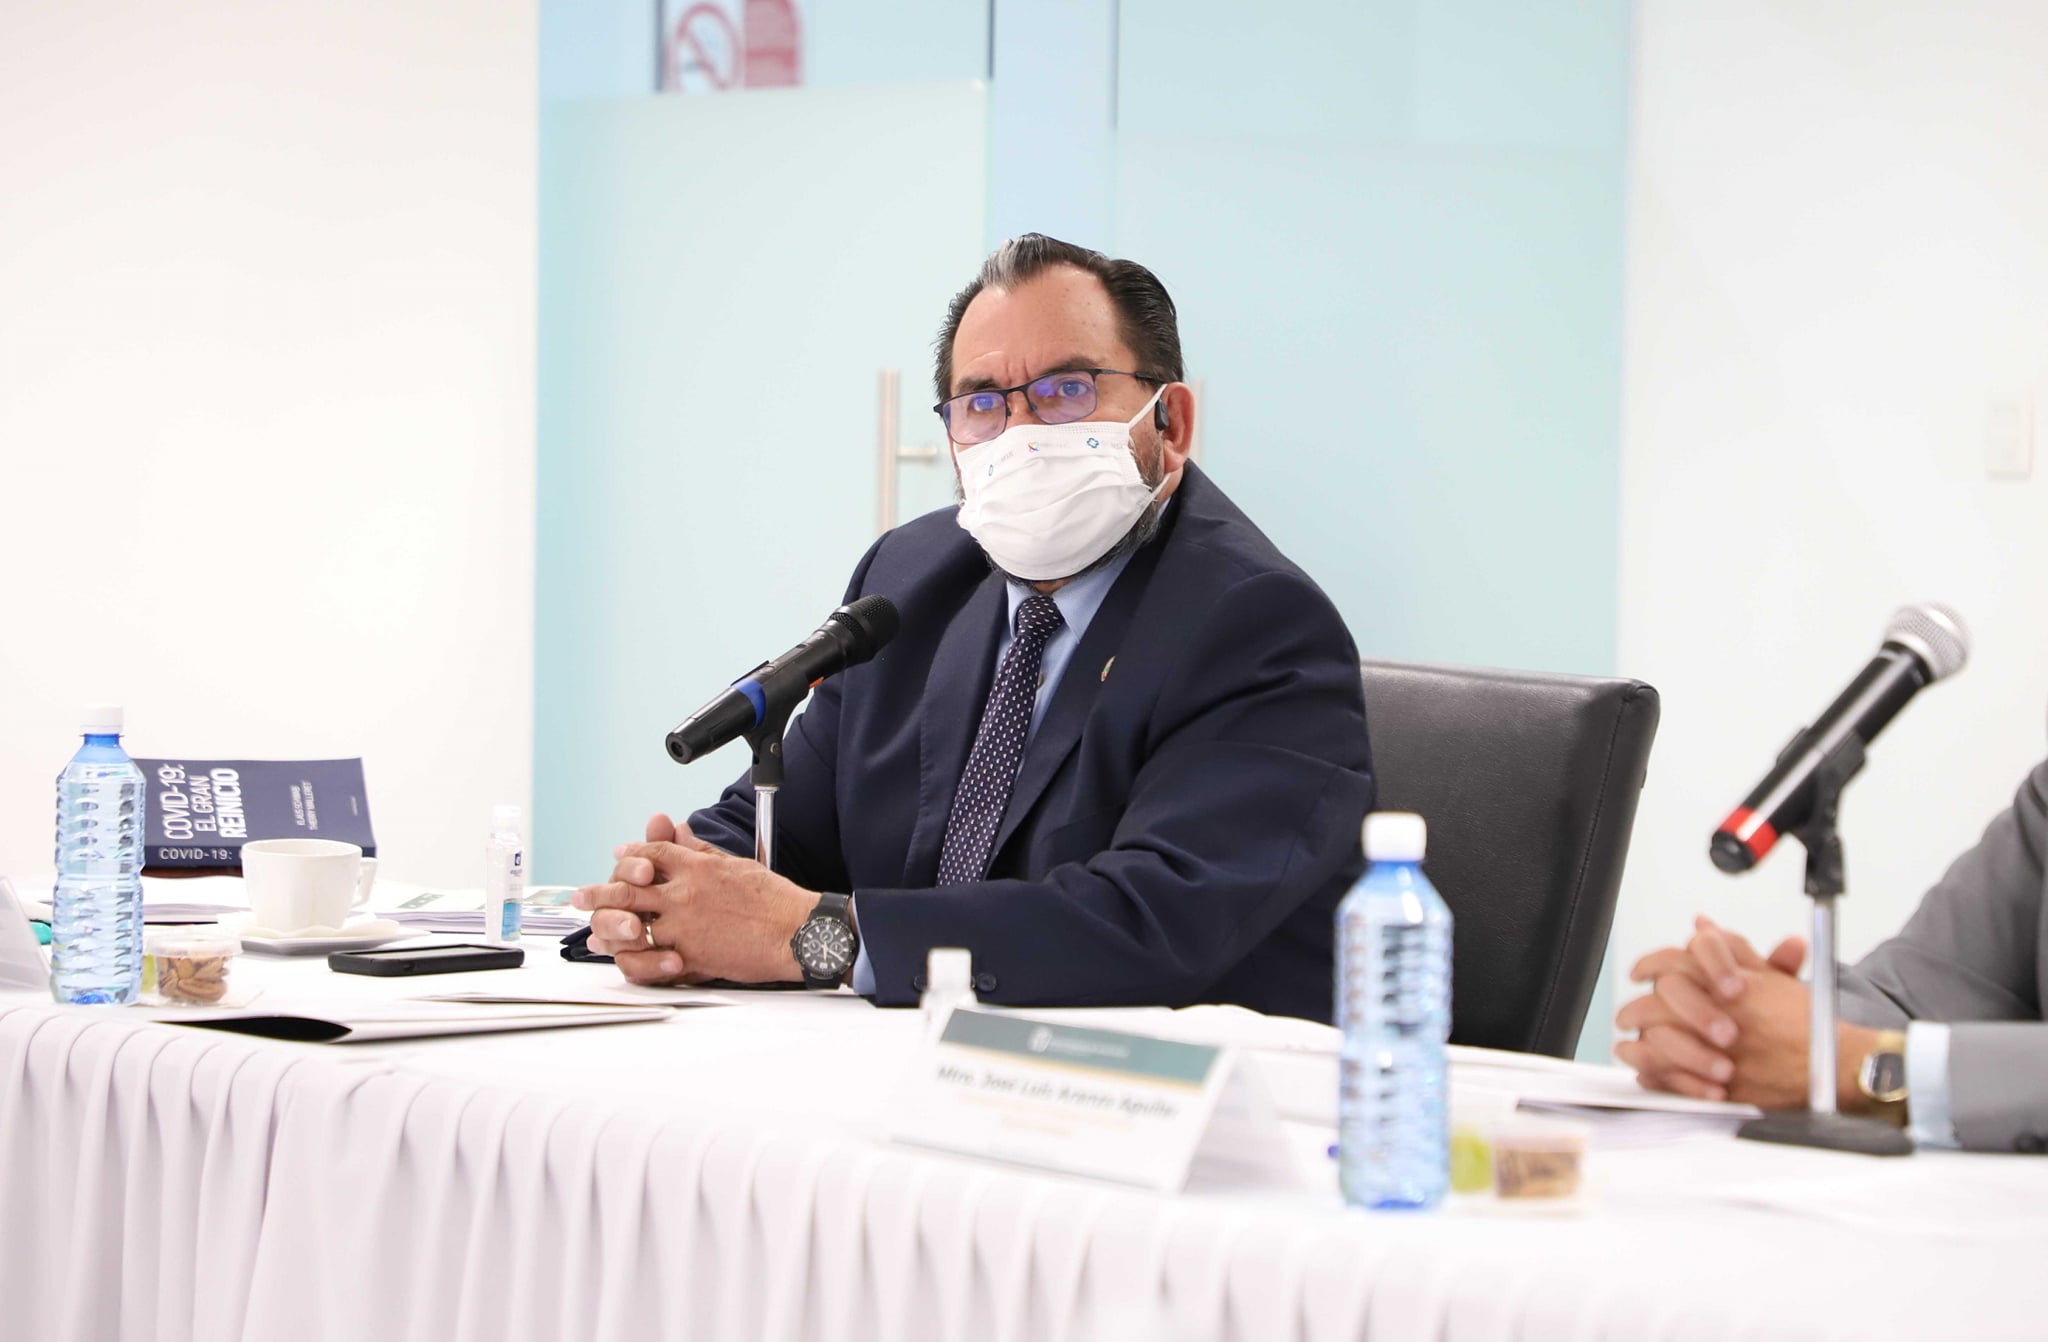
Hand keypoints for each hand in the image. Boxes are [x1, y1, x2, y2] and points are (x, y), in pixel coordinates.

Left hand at [573, 813, 813, 985]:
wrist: (797, 932)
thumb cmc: (774, 900)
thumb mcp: (735, 864)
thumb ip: (699, 850)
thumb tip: (676, 830)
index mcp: (697, 868)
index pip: (651, 852)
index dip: (630, 854)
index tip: (619, 857)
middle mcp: (684, 894)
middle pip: (627, 887)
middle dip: (600, 892)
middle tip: (582, 897)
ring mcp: (684, 927)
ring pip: (629, 925)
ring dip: (606, 928)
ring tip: (593, 932)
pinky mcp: (690, 957)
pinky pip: (648, 960)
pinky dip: (631, 960)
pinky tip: (622, 958)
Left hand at [1616, 916, 1880, 1110]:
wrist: (1837, 1066)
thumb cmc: (1804, 1022)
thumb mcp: (1771, 977)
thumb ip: (1732, 950)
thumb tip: (1702, 924)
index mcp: (1728, 984)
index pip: (1673, 963)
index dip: (1650, 965)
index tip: (1640, 973)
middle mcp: (1719, 1016)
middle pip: (1656, 1004)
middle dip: (1636, 1008)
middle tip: (1627, 1014)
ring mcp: (1718, 1054)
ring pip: (1658, 1043)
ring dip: (1638, 1043)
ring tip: (1629, 1042)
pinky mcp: (1720, 1088)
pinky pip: (1671, 1081)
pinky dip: (1653, 1075)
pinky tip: (1645, 1071)